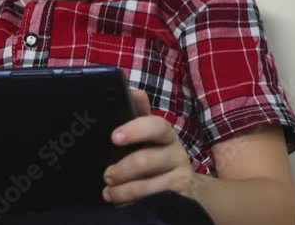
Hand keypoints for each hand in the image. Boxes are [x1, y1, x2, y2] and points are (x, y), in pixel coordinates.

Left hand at [102, 88, 196, 203]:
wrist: (188, 188)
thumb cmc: (159, 156)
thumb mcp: (149, 136)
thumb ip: (138, 114)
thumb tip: (133, 90)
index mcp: (166, 135)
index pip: (156, 126)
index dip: (135, 130)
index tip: (114, 137)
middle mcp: (177, 154)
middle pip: (146, 160)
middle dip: (121, 169)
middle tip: (106, 175)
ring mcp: (181, 178)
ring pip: (148, 186)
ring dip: (123, 190)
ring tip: (109, 192)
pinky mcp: (181, 199)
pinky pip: (155, 201)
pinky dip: (134, 203)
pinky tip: (122, 203)